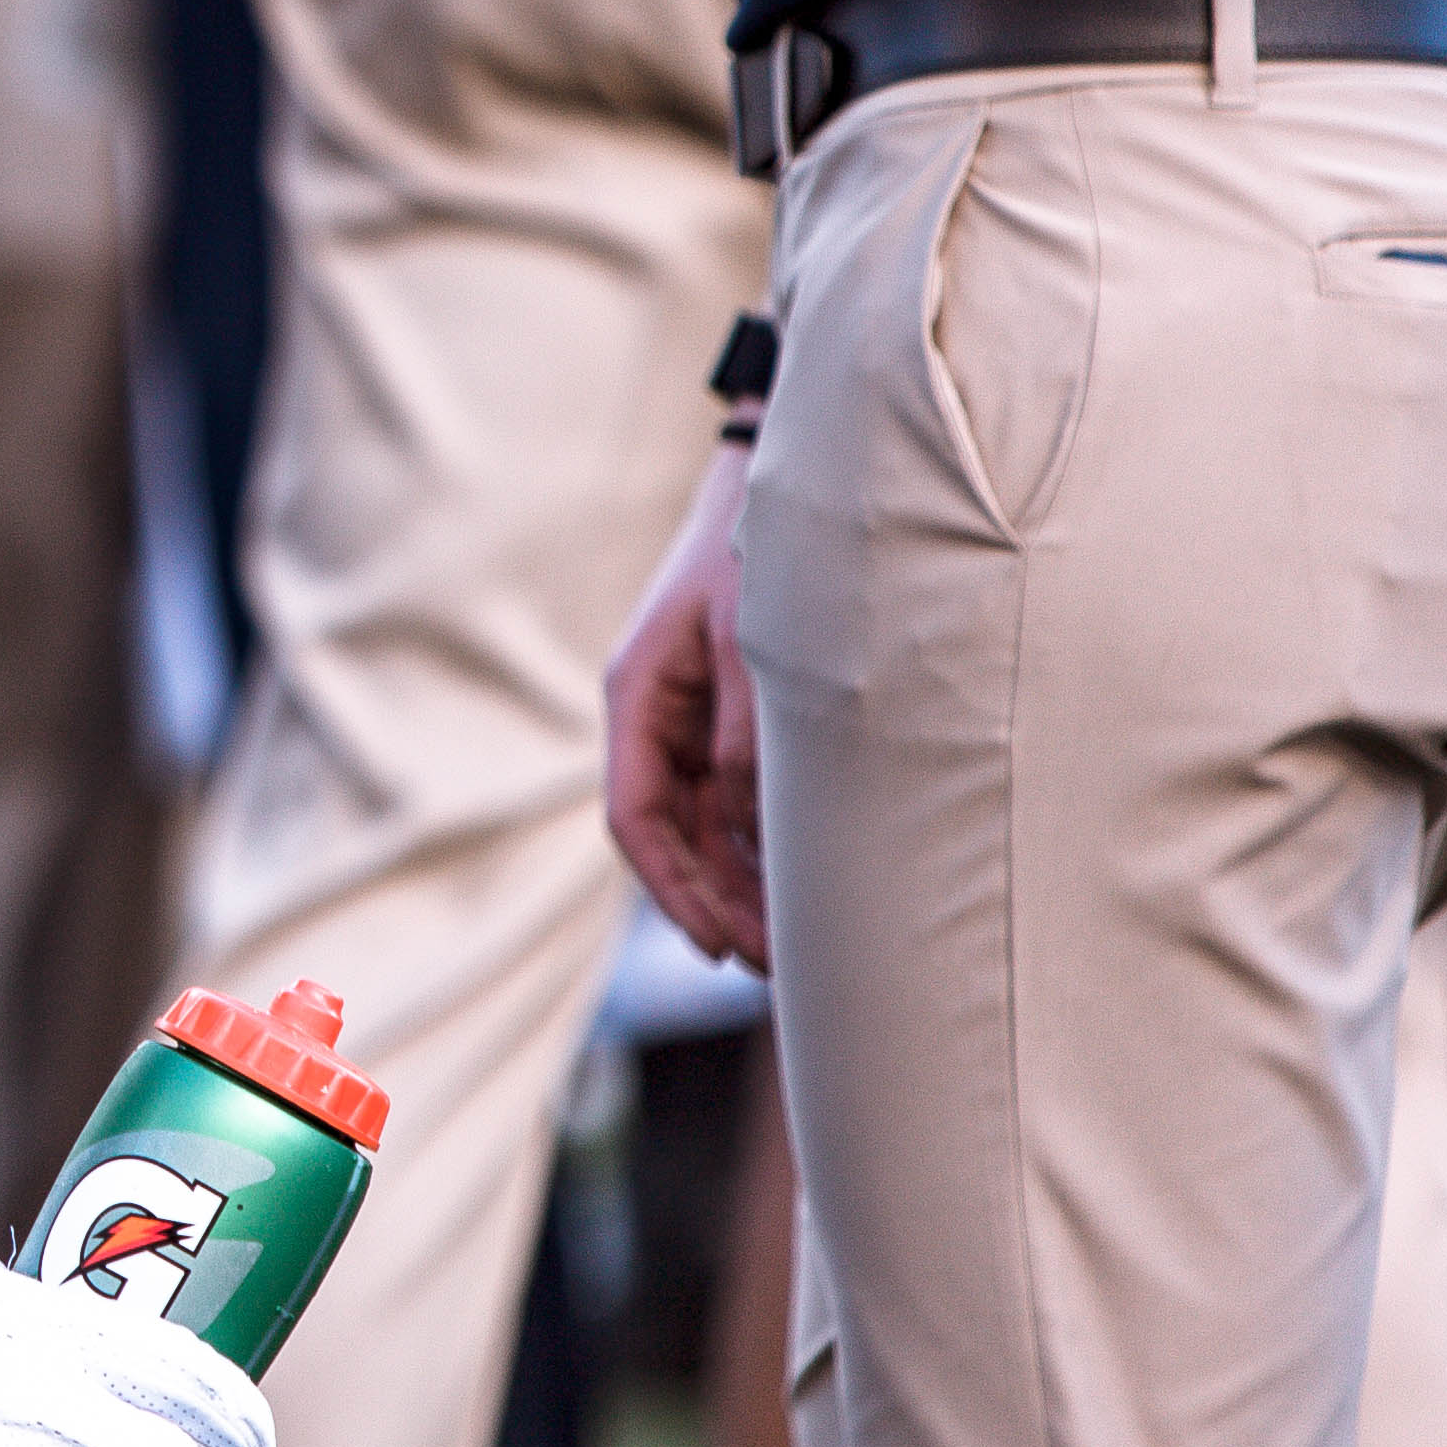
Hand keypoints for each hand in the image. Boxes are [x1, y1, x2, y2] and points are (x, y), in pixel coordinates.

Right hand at [603, 443, 765, 968]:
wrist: (797, 480)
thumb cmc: (764, 550)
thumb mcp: (757, 647)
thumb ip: (752, 741)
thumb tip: (752, 829)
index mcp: (640, 695)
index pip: (636, 816)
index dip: (672, 888)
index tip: (714, 943)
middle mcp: (661, 715)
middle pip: (674, 834)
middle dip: (717, 902)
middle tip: (774, 966)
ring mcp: (697, 716)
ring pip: (710, 824)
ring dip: (746, 882)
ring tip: (799, 942)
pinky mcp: (737, 713)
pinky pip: (741, 798)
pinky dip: (769, 844)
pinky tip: (810, 881)